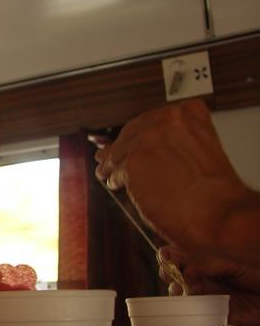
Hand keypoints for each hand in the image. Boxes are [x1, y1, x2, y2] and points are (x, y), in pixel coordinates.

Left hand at [94, 100, 249, 256]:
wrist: (219, 213)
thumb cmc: (216, 190)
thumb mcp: (202, 149)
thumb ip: (176, 142)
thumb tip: (145, 146)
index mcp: (188, 112)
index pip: (151, 121)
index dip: (137, 134)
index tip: (128, 140)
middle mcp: (166, 120)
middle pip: (131, 134)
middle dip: (120, 148)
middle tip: (107, 156)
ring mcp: (148, 140)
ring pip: (120, 153)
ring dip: (111, 164)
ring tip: (106, 172)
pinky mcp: (133, 163)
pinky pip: (117, 170)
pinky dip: (114, 179)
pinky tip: (114, 183)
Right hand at [158, 246, 259, 325]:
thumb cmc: (256, 274)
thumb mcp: (233, 263)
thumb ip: (209, 265)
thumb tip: (186, 272)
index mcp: (203, 259)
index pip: (176, 254)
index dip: (167, 255)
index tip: (167, 258)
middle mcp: (200, 275)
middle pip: (171, 272)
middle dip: (167, 271)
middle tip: (173, 272)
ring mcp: (203, 293)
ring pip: (177, 291)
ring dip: (175, 288)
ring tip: (182, 287)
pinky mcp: (209, 310)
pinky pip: (190, 310)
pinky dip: (185, 306)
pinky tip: (190, 301)